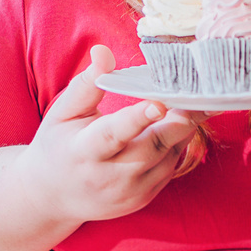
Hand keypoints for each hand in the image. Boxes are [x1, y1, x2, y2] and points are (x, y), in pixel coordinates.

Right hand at [19, 45, 197, 222]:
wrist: (54, 196)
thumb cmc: (58, 145)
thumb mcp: (63, 113)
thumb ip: (87, 84)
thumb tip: (103, 52)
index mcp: (83, 151)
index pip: (113, 135)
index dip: (137, 120)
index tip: (158, 104)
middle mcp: (107, 176)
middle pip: (150, 149)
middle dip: (176, 124)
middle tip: (197, 98)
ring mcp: (128, 192)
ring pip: (167, 159)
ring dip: (183, 131)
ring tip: (194, 105)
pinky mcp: (143, 198)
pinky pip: (170, 169)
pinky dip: (178, 146)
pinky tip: (180, 126)